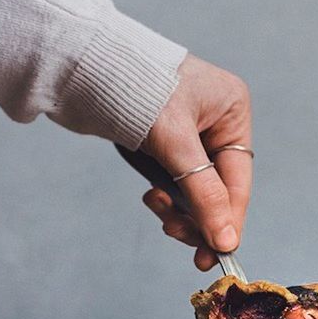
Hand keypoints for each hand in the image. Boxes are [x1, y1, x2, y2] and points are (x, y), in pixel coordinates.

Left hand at [142, 54, 251, 269]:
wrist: (80, 64)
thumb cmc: (134, 88)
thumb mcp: (175, 144)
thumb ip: (203, 195)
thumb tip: (227, 240)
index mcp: (232, 113)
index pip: (238, 182)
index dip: (228, 220)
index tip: (218, 254)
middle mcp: (216, 124)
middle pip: (218, 192)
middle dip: (198, 218)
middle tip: (176, 236)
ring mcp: (192, 136)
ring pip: (196, 194)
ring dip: (178, 211)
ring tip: (155, 207)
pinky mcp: (167, 146)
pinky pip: (176, 187)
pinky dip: (166, 200)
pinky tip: (151, 197)